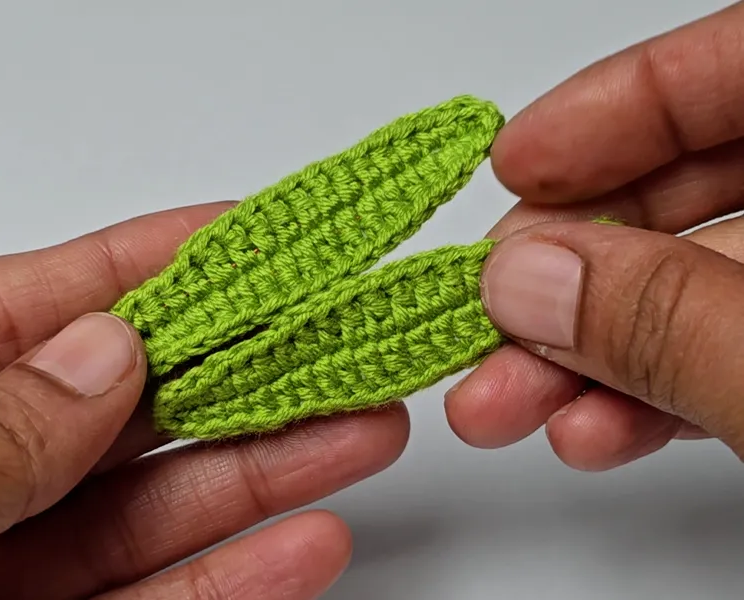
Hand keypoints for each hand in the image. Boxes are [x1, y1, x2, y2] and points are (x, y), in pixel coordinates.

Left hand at [0, 203, 408, 599]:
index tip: (250, 236)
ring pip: (150, 515)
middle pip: (119, 409)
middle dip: (240, 370)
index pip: (32, 308)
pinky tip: (304, 544)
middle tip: (339, 340)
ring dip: (263, 475)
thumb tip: (102, 352)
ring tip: (360, 432)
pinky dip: (230, 585)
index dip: (146, 262)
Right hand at [445, 1, 743, 469]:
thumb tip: (524, 280)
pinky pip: (728, 360)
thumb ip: (670, 319)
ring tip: (503, 404)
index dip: (617, 105)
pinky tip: (591, 431)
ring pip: (697, 292)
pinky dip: (653, 397)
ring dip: (588, 352)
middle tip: (484, 314)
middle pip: (695, 191)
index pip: (739, 65)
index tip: (511, 165)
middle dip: (571, 266)